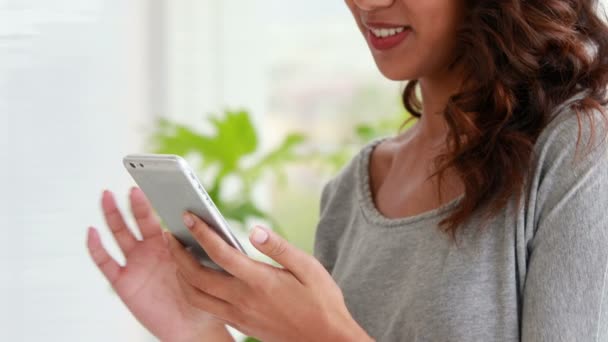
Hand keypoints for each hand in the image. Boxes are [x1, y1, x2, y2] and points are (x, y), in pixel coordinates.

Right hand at [86, 188, 231, 341]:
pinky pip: (106, 262)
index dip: (156, 201)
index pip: (160, 217)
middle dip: (135, 203)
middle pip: (138, 220)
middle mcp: (150, 249)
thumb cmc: (203, 295)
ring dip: (112, 214)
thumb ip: (198, 247)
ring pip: (120, 234)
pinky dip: (96, 247)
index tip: (154, 184)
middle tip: (135, 187)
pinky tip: (92, 232)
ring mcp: (135, 264)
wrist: (193, 327)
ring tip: (107, 195)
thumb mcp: (206, 268)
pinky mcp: (123, 282)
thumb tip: (200, 222)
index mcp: (170, 243)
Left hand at [165, 212, 373, 341]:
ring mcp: (239, 315)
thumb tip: (255, 229)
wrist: (326, 341)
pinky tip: (197, 278)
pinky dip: (193, 291)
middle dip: (177, 253)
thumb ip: (278, 247)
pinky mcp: (240, 325)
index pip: (220, 253)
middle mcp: (243, 300)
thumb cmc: (321, 302)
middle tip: (169, 234)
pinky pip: (206, 308)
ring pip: (195, 296)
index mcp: (259, 281)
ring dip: (180, 274)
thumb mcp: (308, 267)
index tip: (188, 215)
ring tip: (177, 255)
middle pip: (196, 276)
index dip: (200, 232)